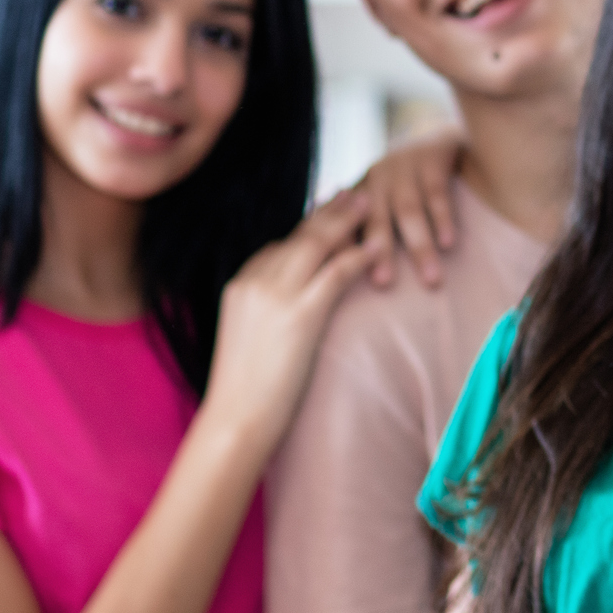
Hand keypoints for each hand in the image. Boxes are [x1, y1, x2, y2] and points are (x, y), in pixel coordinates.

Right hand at [203, 191, 373, 448]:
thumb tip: (291, 311)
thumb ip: (267, 314)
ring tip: (370, 203)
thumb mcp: (250, 340)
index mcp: (241, 285)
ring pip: (317, 244)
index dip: (308, 227)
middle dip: (329, 211)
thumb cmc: (246, 393)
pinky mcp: (300, 314)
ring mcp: (276, 295)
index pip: (279, 245)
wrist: (236, 420)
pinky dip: (358, 256)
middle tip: (354, 192)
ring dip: (346, 221)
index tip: (328, 211)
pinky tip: (376, 248)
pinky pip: (335, 273)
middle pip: (299, 235)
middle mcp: (255, 281)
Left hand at [353, 123, 465, 288]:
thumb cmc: (405, 180)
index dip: (343, 249)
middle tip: (385, 284)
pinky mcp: (431, 158)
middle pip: (375, 218)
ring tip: (432, 278)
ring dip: (420, 246)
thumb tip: (340, 266)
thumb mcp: (378, 196)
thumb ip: (361, 224)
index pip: (345, 222)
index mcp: (359, 189)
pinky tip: (449, 244)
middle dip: (381, 252)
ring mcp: (404, 166)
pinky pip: (437, 193)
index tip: (341, 280)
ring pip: (408, 210)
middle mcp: (377, 176)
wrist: (438, 135)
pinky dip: (442, 219)